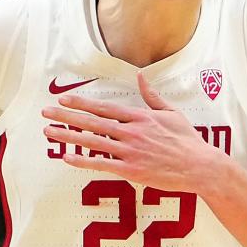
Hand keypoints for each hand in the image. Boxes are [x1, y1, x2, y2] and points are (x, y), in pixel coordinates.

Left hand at [41, 72, 221, 192]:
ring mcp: (130, 151)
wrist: (200, 167)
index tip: (63, 99)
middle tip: (46, 112)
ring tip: (49, 132)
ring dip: (68, 136)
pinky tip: (66, 158)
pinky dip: (83, 161)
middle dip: (66, 116)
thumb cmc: (188, 140)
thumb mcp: (172, 113)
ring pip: (93, 142)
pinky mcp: (131, 170)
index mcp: (140, 117)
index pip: (104, 107)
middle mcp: (132, 132)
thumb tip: (141, 76)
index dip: (82, 103)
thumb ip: (152, 96)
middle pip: (93, 122)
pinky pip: (102, 164)